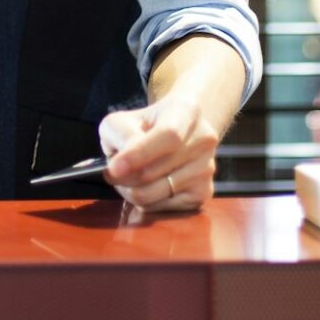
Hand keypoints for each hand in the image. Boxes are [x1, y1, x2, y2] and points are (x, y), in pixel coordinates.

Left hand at [97, 94, 219, 213]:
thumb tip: (119, 167)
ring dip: (131, 190)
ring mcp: (207, 168)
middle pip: (155, 171)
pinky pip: (164, 208)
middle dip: (124, 177)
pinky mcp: (204, 192)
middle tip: (112, 172)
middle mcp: (204, 139)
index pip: (168, 135)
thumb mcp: (124, 119)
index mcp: (187, 111)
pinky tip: (146, 186)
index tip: (114, 168)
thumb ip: (119, 135)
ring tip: (128, 178)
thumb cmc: (146, 125)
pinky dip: (146, 202)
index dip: (139, 154)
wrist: (179, 130)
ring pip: (156, 194)